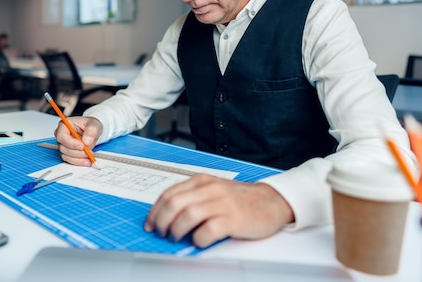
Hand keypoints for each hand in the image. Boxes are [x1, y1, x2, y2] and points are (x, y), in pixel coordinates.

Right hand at [53, 116, 102, 166]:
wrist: (93, 132)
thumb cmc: (90, 125)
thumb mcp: (94, 124)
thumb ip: (91, 131)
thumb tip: (86, 141)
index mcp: (64, 125)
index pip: (62, 136)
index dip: (71, 143)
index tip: (82, 146)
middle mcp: (62, 135)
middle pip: (63, 147)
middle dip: (77, 152)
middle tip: (88, 152)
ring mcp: (63, 145)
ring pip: (66, 155)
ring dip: (78, 158)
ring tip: (89, 156)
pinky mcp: (67, 153)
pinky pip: (70, 160)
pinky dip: (79, 161)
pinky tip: (87, 160)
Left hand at [144, 174, 294, 246]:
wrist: (271, 201)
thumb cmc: (239, 199)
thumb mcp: (213, 190)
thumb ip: (192, 197)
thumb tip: (166, 216)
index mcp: (201, 181)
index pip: (169, 194)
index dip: (154, 211)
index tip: (150, 224)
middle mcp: (210, 189)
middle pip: (174, 204)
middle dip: (161, 221)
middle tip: (161, 233)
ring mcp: (222, 203)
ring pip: (187, 216)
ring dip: (176, 230)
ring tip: (176, 238)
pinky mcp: (233, 219)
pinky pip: (207, 230)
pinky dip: (198, 239)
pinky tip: (198, 241)